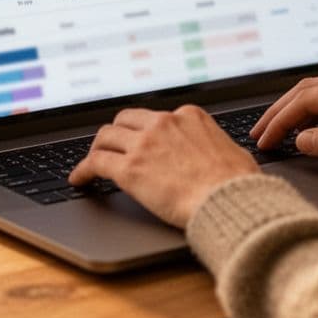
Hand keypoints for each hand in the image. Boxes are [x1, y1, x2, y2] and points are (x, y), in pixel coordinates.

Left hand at [69, 105, 259, 227]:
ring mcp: (144, 144)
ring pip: (105, 137)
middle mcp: (163, 123)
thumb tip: (217, 153)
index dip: (144, 131)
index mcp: (188, 116)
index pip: (155, 117)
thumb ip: (214, 146)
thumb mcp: (231, 150)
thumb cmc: (238, 183)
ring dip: (97, 150)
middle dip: (116, 134)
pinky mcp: (129, 169)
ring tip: (92, 164)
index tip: (140, 141)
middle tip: (111, 149)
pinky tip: (79, 180)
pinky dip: (83, 170)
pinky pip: (95, 163)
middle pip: (125, 120)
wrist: (230, 200)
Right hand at [251, 68, 317, 169]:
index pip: (306, 100)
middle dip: (280, 111)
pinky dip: (317, 108)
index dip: (280, 120)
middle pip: (309, 89)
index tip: (264, 140)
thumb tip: (301, 141)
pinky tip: (314, 123)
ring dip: (297, 108)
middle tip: (259, 132)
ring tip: (278, 128)